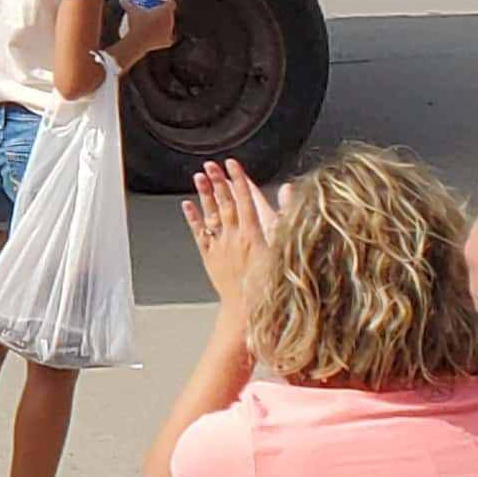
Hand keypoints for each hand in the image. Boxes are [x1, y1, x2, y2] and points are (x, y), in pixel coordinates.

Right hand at [114, 0, 176, 64]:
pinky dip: (165, 37)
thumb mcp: (131, 11)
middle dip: (164, 14)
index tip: (162, 3)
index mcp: (165, 11)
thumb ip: (127, 3)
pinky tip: (160, 37)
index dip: (167, 2)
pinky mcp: (167, 41)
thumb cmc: (137, 24)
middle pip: (170, 15)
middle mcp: (170, 20)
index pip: (171, 3)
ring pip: (170, 26)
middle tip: (155, 13)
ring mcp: (169, 31)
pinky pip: (169, 38)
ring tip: (156, 24)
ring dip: (165, 25)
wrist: (138, 41)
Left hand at [183, 157, 275, 308]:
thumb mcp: (285, 252)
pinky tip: (187, 205)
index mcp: (253, 235)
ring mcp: (220, 247)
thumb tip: (289, 193)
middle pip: (225, 203)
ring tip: (198, 176)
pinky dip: (193, 218)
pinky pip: (199, 233)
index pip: (245, 200)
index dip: (238, 180)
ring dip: (204, 194)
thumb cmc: (271, 286)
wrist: (248, 313)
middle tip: (211, 163)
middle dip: (218, 181)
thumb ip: (286, 220)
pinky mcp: (210, 257)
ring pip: (211, 215)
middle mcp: (234, 238)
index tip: (232, 164)